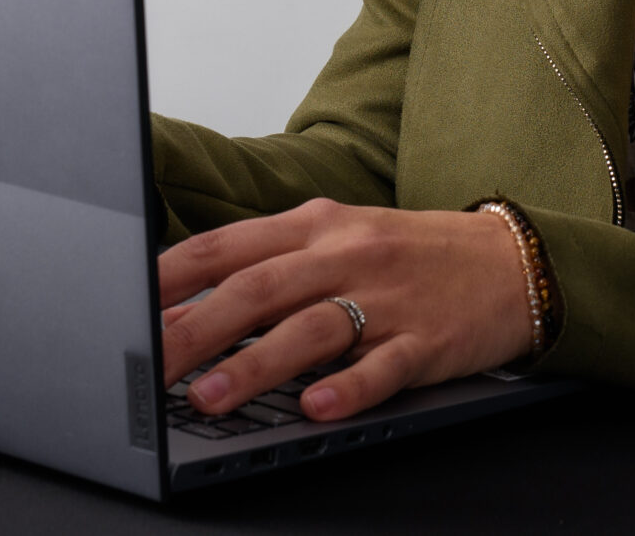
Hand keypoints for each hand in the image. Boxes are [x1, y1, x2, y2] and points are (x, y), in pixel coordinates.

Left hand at [157, 197, 533, 423]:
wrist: (511, 261)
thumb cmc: (409, 255)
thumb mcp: (337, 238)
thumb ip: (269, 262)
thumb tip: (185, 299)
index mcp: (315, 225)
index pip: (227, 246)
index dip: (170, 275)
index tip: (124, 303)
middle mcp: (346, 254)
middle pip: (258, 288)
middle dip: (196, 327)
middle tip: (150, 363)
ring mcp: (388, 297)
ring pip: (313, 328)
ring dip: (256, 363)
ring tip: (210, 397)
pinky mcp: (427, 341)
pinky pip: (382, 367)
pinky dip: (347, 389)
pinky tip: (315, 408)